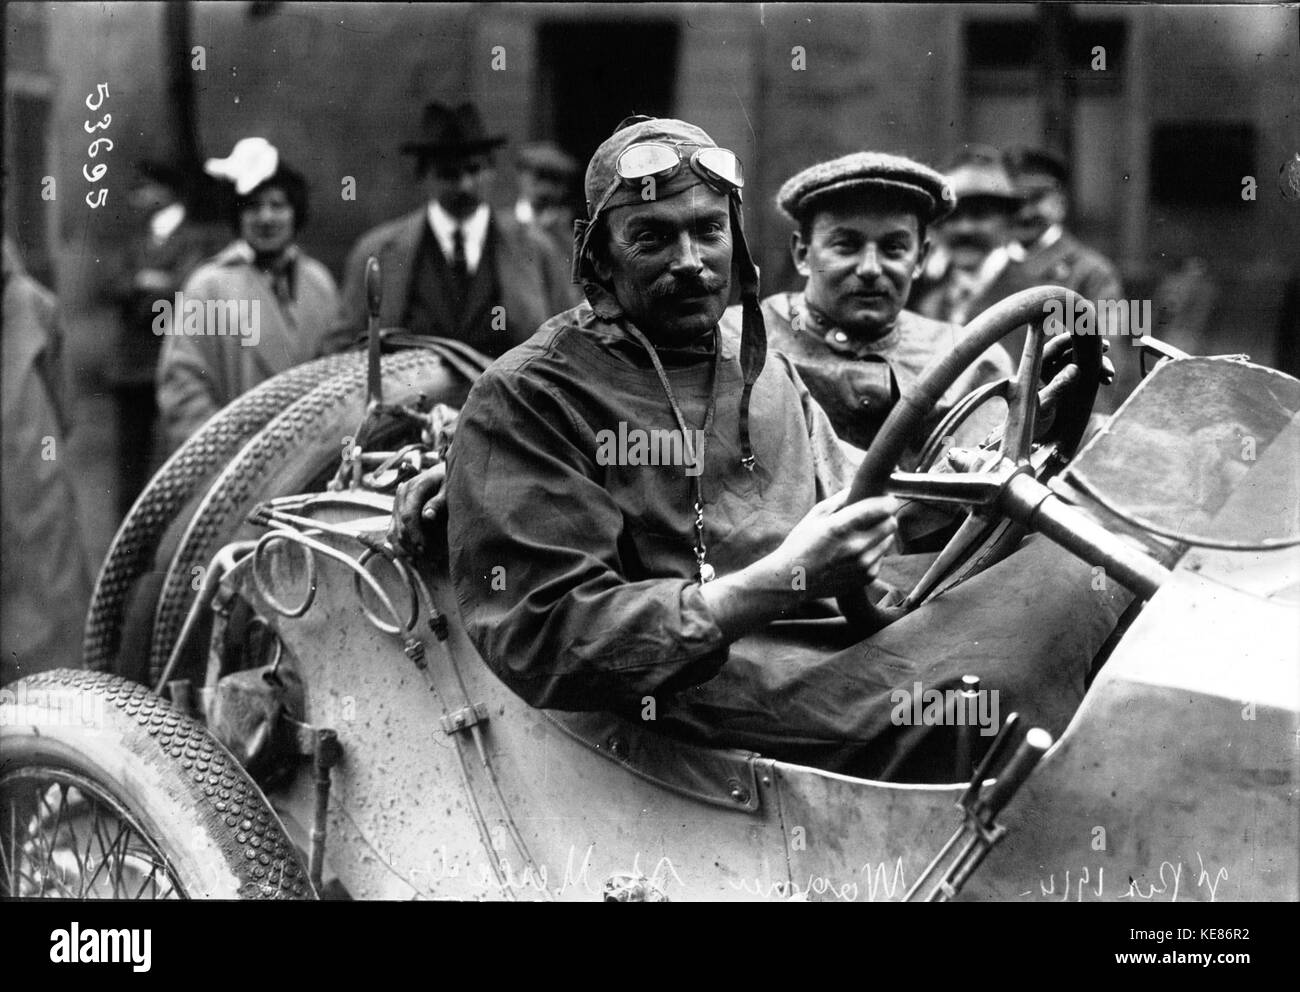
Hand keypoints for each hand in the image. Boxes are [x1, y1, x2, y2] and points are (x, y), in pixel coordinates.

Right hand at [387, 462, 446, 558]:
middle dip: (412, 544)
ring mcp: (397, 504)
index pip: (408, 515)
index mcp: (414, 487)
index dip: (415, 534)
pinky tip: (410, 558)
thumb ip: (439, 502)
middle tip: (426, 559)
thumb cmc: (450, 482)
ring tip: (419, 562)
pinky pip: (392, 533)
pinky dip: (399, 546)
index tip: (423, 548)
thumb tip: (427, 516)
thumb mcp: (449, 489)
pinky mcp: (396, 512)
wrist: (443, 475)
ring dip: (405, 549)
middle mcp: (401, 495)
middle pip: (400, 526)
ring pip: (394, 531)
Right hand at [766, 489, 899, 598]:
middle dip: (884, 517)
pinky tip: (856, 554)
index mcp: (840, 527)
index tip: (885, 499)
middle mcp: (855, 547)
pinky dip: (873, 553)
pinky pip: (882, 557)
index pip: (881, 508)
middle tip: (872, 517)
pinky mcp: (867, 578)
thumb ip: (840, 499)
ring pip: (889, 540)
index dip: (886, 501)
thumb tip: (861, 487)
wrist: (792, 581)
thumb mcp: (814, 515)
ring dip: (879, 535)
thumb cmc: (800, 545)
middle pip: (891, 523)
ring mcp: (862, 565)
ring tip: (860, 537)